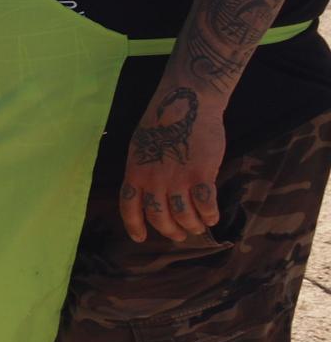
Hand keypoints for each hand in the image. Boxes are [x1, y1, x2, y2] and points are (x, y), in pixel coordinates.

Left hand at [120, 85, 224, 242]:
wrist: (185, 103)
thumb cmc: (161, 122)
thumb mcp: (139, 147)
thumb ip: (142, 170)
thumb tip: (148, 190)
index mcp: (134, 173)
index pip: (129, 207)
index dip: (134, 226)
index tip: (140, 238)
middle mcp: (153, 181)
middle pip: (159, 217)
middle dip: (169, 231)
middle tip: (178, 235)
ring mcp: (177, 180)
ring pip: (183, 215)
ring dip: (191, 225)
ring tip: (197, 228)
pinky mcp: (201, 175)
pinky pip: (205, 204)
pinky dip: (209, 215)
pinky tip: (212, 217)